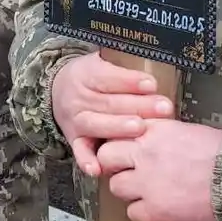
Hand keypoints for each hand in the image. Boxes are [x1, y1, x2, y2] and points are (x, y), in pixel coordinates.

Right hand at [49, 53, 172, 176]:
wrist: (57, 90)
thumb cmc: (92, 75)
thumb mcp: (101, 59)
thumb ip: (122, 60)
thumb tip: (150, 51)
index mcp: (86, 73)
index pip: (108, 76)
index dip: (130, 81)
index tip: (152, 84)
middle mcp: (78, 97)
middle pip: (109, 102)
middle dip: (138, 106)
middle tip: (163, 108)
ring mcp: (75, 120)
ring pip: (96, 124)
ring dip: (118, 128)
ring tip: (140, 129)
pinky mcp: (74, 140)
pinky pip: (79, 151)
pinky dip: (87, 161)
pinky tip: (98, 169)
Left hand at [95, 119, 221, 220]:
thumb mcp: (188, 131)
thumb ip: (163, 134)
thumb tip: (151, 140)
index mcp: (155, 129)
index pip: (118, 130)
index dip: (120, 141)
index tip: (126, 149)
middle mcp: (145, 153)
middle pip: (106, 156)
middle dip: (114, 164)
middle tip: (129, 171)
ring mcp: (147, 182)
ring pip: (115, 186)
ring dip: (129, 190)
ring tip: (147, 192)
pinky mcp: (156, 209)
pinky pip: (133, 213)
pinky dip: (143, 213)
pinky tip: (157, 209)